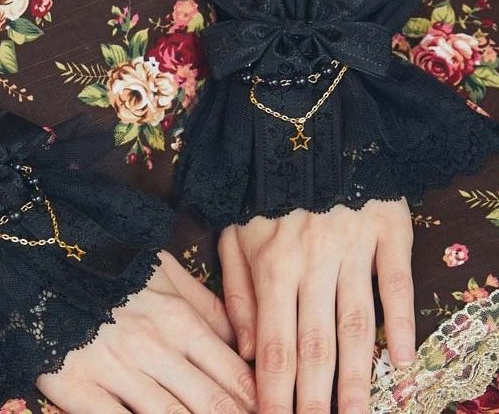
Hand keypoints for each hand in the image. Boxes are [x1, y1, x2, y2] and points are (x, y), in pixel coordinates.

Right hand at [37, 251, 257, 413]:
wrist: (57, 268)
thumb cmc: (121, 274)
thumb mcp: (168, 276)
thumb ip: (208, 307)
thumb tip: (243, 339)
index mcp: (180, 320)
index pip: (231, 370)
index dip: (255, 399)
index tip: (270, 409)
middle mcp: (156, 347)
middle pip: (210, 399)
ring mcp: (118, 370)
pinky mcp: (80, 387)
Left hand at [219, 201, 414, 413]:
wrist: (309, 130)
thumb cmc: (266, 188)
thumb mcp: (235, 234)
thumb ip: (238, 292)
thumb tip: (248, 350)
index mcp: (273, 264)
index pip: (274, 344)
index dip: (275, 392)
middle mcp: (314, 262)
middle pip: (316, 344)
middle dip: (316, 397)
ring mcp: (355, 247)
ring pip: (358, 323)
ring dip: (359, 376)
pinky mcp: (389, 231)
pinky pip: (397, 283)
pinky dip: (404, 323)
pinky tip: (405, 361)